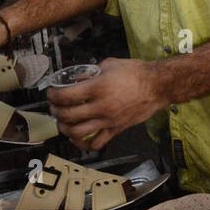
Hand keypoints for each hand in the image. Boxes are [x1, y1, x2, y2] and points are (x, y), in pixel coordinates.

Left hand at [46, 58, 169, 150]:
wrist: (158, 86)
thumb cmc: (137, 72)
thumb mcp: (110, 64)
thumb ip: (90, 72)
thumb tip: (76, 78)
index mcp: (97, 88)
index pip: (66, 96)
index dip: (53, 95)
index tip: (51, 93)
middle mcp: (101, 106)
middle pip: (68, 115)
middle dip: (56, 111)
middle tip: (54, 107)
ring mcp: (108, 120)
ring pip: (77, 132)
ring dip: (65, 128)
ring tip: (63, 122)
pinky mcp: (116, 129)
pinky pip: (96, 143)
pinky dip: (83, 144)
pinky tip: (77, 139)